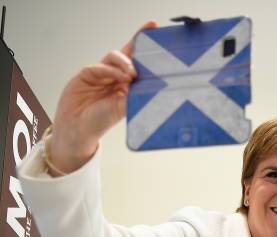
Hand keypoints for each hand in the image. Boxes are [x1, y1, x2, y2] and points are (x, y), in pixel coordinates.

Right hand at [49, 20, 158, 174]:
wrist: (77, 130)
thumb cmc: (101, 121)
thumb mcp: (123, 110)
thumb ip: (134, 97)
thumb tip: (151, 87)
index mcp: (129, 84)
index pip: (141, 63)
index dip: (149, 50)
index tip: (160, 37)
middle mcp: (117, 76)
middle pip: (130, 53)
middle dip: (140, 39)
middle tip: (151, 28)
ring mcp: (103, 73)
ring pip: (116, 57)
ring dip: (125, 62)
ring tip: (132, 74)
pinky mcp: (88, 73)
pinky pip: (101, 67)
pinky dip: (112, 70)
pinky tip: (122, 77)